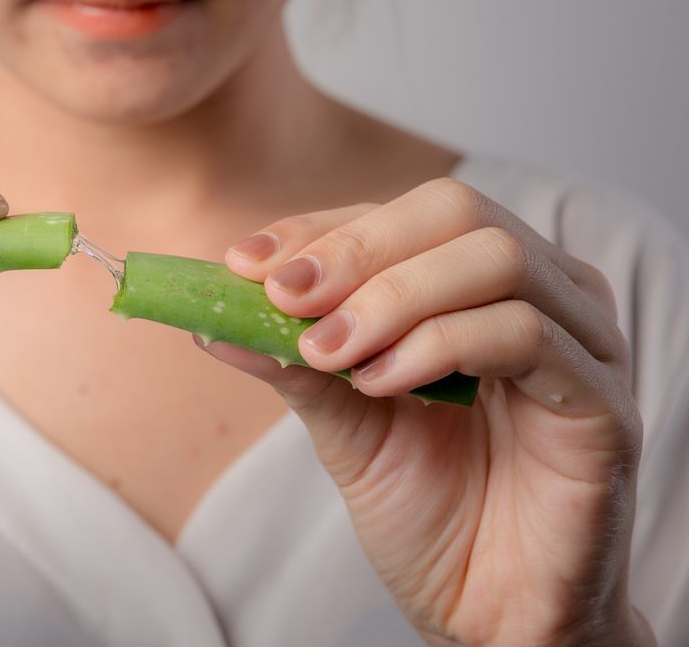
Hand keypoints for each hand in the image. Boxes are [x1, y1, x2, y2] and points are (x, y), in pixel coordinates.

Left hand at [202, 178, 654, 646]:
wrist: (486, 610)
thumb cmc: (428, 510)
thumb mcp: (343, 421)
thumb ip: (295, 361)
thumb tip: (214, 316)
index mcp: (479, 284)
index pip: (400, 215)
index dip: (321, 229)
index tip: (245, 263)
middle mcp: (543, 294)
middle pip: (454, 211)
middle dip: (355, 249)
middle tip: (285, 299)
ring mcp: (583, 341)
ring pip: (493, 257)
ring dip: (390, 297)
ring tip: (330, 353)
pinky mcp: (603, 403)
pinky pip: (523, 334)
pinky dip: (436, 344)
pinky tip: (382, 383)